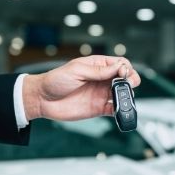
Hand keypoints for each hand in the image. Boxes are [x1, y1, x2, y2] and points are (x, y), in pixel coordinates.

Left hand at [23, 56, 139, 121]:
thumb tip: (119, 67)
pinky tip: (119, 109)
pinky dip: (120, 110)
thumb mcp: (77, 70)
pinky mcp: (98, 108)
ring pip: (122, 94)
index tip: (123, 74)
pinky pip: (114, 109)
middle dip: (131, 81)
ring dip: (127, 96)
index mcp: (97, 66)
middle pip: (125, 78)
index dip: (126, 68)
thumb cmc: (55, 80)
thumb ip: (99, 71)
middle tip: (128, 85)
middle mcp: (101, 80)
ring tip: (124, 98)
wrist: (42, 99)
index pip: (120, 64)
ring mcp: (101, 94)